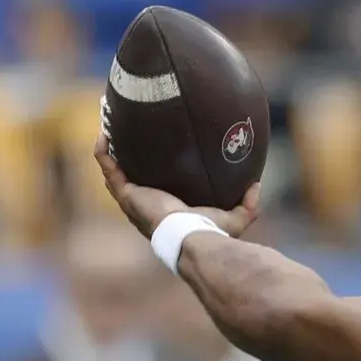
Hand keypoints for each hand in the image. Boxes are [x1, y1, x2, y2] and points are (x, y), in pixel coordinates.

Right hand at [94, 136, 259, 239]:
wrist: (193, 237)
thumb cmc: (211, 232)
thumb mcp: (235, 217)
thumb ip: (248, 204)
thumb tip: (257, 185)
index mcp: (165, 208)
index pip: (153, 187)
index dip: (149, 170)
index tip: (153, 149)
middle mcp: (145, 203)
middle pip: (129, 175)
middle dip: (125, 154)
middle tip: (126, 130)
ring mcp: (133, 199)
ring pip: (114, 169)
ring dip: (110, 148)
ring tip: (109, 124)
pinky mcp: (127, 194)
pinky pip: (108, 167)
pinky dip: (104, 151)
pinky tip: (104, 131)